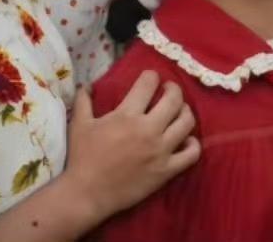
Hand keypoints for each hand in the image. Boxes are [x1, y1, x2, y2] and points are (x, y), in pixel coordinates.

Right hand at [63, 73, 198, 224]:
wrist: (85, 195)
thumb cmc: (82, 158)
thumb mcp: (79, 124)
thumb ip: (83, 101)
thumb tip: (87, 84)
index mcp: (127, 115)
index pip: (149, 83)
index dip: (151, 76)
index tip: (150, 79)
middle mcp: (148, 129)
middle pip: (174, 98)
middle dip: (173, 89)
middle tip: (168, 90)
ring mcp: (159, 151)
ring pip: (187, 122)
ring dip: (185, 112)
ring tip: (178, 112)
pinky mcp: (165, 171)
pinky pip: (191, 154)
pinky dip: (192, 144)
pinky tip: (185, 140)